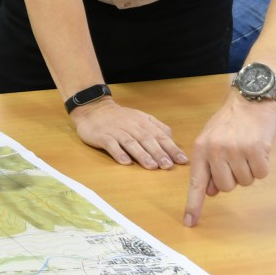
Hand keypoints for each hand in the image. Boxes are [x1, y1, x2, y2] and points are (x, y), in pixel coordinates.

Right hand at [70, 97, 188, 169]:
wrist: (93, 108)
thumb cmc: (119, 117)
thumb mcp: (140, 118)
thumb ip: (156, 127)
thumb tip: (172, 140)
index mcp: (142, 121)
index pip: (160, 135)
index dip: (171, 147)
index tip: (182, 160)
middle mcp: (131, 125)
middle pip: (146, 139)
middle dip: (159, 152)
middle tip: (168, 165)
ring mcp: (115, 130)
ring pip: (130, 142)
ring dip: (142, 154)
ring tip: (151, 166)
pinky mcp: (101, 135)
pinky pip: (110, 144)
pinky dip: (118, 153)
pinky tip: (125, 162)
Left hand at [182, 95, 275, 226]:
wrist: (250, 100)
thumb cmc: (229, 123)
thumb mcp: (211, 140)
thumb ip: (208, 165)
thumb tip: (210, 191)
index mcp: (201, 150)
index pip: (195, 183)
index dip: (193, 204)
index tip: (189, 222)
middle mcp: (216, 151)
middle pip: (226, 187)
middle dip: (233, 178)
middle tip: (236, 157)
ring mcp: (236, 150)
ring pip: (245, 182)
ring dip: (249, 170)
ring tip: (246, 149)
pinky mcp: (256, 150)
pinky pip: (261, 174)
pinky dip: (263, 165)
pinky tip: (259, 149)